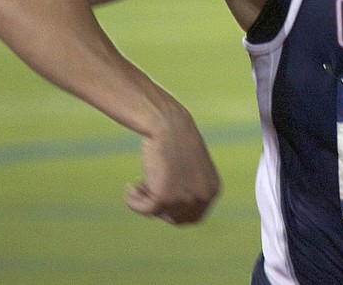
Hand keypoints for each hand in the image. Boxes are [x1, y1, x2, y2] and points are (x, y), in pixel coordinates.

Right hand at [124, 106, 220, 224]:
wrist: (169, 123)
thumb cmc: (177, 139)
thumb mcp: (192, 166)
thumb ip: (188, 188)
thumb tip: (173, 211)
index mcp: (213, 190)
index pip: (194, 217)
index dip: (175, 211)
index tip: (161, 200)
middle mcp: (203, 197)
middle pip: (175, 218)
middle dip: (160, 207)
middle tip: (148, 189)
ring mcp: (184, 199)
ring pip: (158, 213)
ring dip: (146, 198)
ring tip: (140, 180)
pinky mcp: (164, 197)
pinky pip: (142, 208)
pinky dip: (132, 200)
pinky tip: (129, 187)